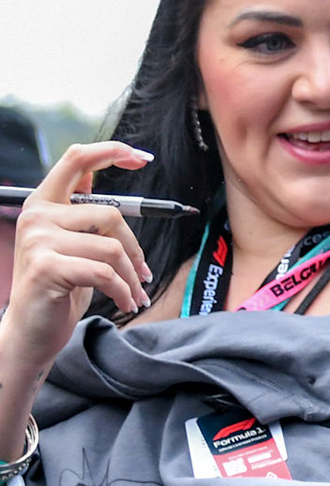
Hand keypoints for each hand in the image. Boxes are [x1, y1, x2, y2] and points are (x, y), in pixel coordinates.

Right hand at [0, 142, 154, 376]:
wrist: (31, 333)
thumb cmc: (59, 286)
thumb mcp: (70, 241)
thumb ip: (78, 209)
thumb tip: (94, 173)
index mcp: (43, 204)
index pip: (76, 159)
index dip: (111, 152)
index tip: (142, 158)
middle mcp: (36, 216)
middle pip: (109, 214)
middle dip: (134, 247)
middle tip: (143, 271)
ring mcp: (38, 241)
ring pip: (111, 247)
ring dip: (130, 274)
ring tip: (134, 291)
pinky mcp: (45, 267)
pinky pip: (104, 272)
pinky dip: (122, 290)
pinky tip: (125, 301)